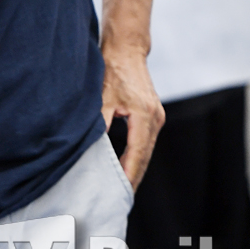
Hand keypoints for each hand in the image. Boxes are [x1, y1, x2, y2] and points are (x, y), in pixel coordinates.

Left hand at [100, 45, 164, 190]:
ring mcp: (156, 116)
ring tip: (121, 188)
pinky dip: (136, 155)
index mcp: (144, 116)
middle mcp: (155, 118)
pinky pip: (145, 142)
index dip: (128, 175)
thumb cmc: (112, 69)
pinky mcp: (152, 114)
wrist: (126, 49)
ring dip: (135, 168)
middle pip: (144, 156)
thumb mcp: (101, 96)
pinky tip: (126, 166)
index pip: (137, 154)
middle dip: (133, 177)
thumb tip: (93, 148)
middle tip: (120, 199)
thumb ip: (100, 122)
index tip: (120, 193)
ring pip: (146, 150)